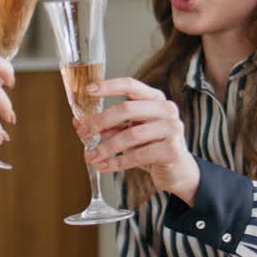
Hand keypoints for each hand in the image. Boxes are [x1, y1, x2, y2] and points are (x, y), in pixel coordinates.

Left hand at [75, 77, 200, 204]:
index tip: (88, 90)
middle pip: (127, 109)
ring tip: (90, 157)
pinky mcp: (172, 150)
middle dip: (100, 121)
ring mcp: (172, 128)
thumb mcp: (129, 133)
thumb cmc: (151, 148)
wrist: (178, 171)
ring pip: (131, 135)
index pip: (130, 85)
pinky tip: (104, 166)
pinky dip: (117, 162)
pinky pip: (139, 155)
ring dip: (106, 147)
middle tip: (83, 132)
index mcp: (155, 99)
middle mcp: (166, 109)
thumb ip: (108, 125)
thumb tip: (78, 122)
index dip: (108, 86)